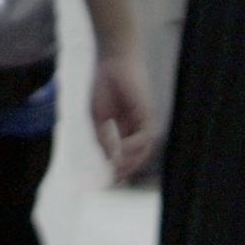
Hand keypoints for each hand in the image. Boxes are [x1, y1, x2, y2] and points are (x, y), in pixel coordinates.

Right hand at [92, 54, 156, 182]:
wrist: (111, 63)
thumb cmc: (103, 86)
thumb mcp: (98, 118)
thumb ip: (103, 137)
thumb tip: (109, 159)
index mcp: (126, 126)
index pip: (127, 153)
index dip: (119, 168)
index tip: (109, 181)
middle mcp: (137, 125)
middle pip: (138, 154)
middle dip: (128, 169)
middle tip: (115, 181)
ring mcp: (143, 120)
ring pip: (144, 148)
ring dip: (131, 161)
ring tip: (117, 170)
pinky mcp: (146, 112)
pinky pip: (145, 135)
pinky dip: (134, 146)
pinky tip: (121, 151)